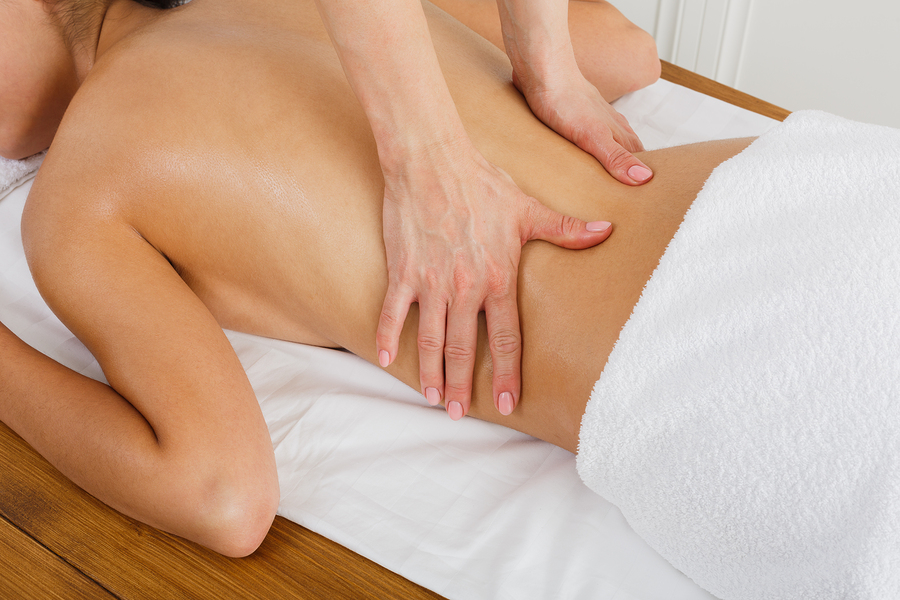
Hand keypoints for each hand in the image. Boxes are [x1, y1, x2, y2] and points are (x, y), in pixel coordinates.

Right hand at [376, 140, 611, 419]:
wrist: (432, 161)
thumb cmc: (482, 183)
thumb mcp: (529, 209)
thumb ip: (566, 230)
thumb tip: (607, 231)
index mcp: (498, 278)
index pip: (506, 338)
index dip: (507, 374)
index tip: (506, 403)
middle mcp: (465, 287)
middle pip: (464, 348)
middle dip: (462, 384)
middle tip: (460, 412)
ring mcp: (431, 281)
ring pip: (430, 338)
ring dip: (430, 372)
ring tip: (431, 397)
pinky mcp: (403, 271)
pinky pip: (393, 311)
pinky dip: (387, 336)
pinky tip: (385, 359)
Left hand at [513, 69, 652, 185]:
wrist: (542, 71)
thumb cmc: (565, 102)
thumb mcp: (592, 137)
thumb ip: (616, 157)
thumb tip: (644, 178)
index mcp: (619, 132)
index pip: (641, 158)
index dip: (645, 176)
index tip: (648, 196)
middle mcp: (611, 125)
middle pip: (628, 151)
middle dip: (631, 170)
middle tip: (628, 194)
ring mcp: (593, 118)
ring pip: (610, 142)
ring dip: (612, 158)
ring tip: (608, 179)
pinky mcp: (574, 115)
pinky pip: (588, 136)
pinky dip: (590, 149)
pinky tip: (582, 154)